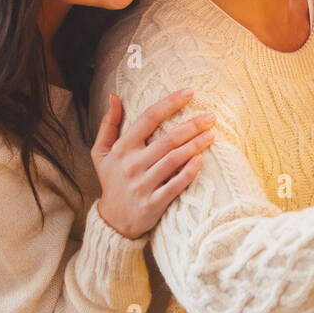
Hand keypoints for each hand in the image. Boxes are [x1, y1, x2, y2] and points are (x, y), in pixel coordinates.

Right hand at [91, 88, 216, 239]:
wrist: (113, 221)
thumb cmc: (112, 180)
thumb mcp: (101, 152)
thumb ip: (109, 124)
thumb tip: (114, 95)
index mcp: (121, 149)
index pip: (147, 119)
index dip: (169, 103)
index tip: (189, 92)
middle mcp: (132, 165)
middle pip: (167, 139)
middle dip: (191, 125)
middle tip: (211, 116)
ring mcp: (142, 185)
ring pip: (173, 160)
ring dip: (195, 145)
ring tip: (212, 134)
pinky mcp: (153, 204)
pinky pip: (175, 185)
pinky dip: (189, 172)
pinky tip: (201, 159)